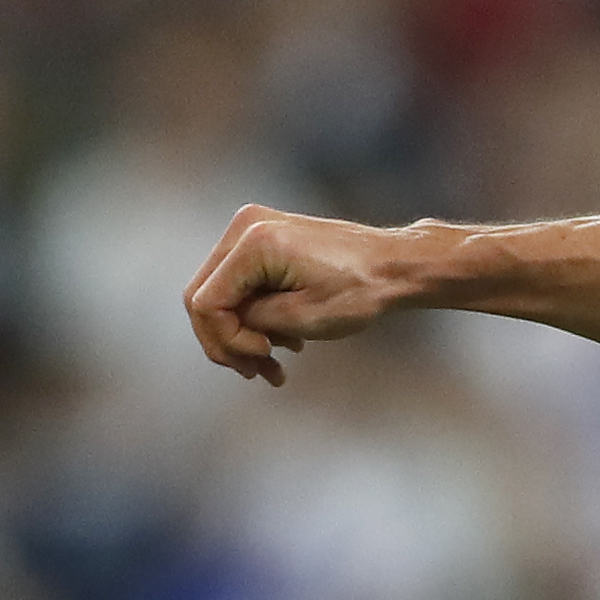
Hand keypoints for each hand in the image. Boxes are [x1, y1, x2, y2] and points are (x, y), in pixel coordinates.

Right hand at [184, 206, 418, 384]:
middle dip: (228, 342)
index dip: (226, 340)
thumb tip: (222, 327)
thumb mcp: (302, 318)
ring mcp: (252, 229)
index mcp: (254, 243)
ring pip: (221, 294)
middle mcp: (245, 227)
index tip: (264, 356)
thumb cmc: (360, 291)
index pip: (205, 302)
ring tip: (275, 367)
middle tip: (258, 372)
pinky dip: (256, 317)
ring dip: (243, 335)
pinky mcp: (264, 239)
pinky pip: (241, 285)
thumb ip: (252, 322)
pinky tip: (284, 344)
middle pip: (204, 297)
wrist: (395, 265)